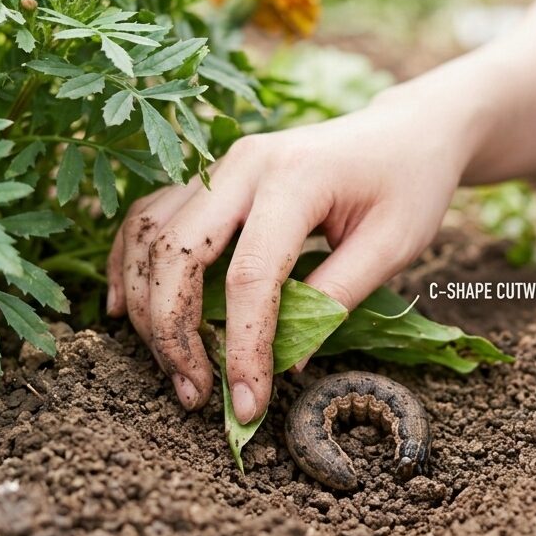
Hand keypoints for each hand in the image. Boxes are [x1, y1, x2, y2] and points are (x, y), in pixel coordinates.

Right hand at [105, 98, 467, 423]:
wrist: (407, 131)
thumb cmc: (409, 183)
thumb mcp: (393, 244)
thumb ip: (337, 298)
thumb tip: (287, 363)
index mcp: (295, 178)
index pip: (250, 275)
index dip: (242, 347)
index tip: (248, 404)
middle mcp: (244, 164)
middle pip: (179, 254)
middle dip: (174, 333)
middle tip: (195, 393)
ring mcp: (221, 165)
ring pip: (151, 235)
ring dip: (147, 306)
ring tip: (171, 368)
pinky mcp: (212, 176)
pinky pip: (151, 216)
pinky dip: (132, 263)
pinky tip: (126, 308)